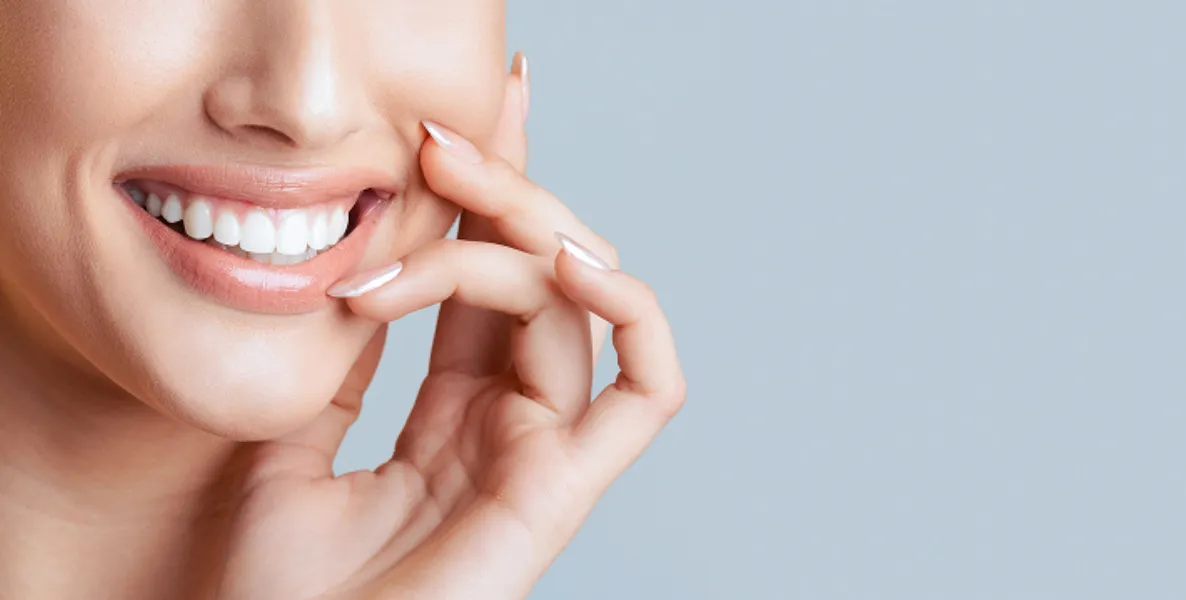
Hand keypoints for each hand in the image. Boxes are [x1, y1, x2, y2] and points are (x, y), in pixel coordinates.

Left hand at [214, 54, 684, 599]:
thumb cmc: (272, 599)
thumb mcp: (285, 448)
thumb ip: (342, 369)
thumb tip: (356, 267)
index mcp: (455, 421)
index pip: (491, 284)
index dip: (484, 199)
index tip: (450, 119)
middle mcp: (510, 429)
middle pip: (542, 279)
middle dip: (500, 189)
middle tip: (431, 138)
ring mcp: (542, 457)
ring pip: (575, 308)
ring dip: (512, 234)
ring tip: (438, 197)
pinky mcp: (564, 490)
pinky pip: (647, 391)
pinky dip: (632, 314)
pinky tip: (569, 264)